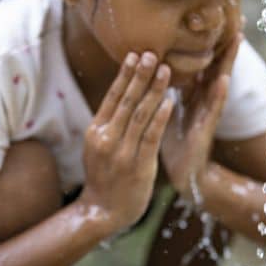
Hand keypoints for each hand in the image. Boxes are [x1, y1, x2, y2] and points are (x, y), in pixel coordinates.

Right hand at [79, 52, 172, 229]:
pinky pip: (151, 137)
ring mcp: (123, 152)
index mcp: (96, 130)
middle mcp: (107, 138)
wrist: (103, 212)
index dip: (125, 74)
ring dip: (154, 90)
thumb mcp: (97, 145)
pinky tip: (169, 102)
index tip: (135, 54)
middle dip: (141, 75)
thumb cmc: (104, 175)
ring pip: (141, 115)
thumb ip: (109, 122)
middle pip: (127, 100)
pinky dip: (160, 118)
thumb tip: (122, 92)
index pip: (113, 96)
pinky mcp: (139, 165)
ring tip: (165, 70)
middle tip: (152, 53)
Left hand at [160, 33, 242, 201]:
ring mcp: (208, 113)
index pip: (206, 62)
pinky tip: (223, 80)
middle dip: (227, 44)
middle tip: (239, 19)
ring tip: (236, 40)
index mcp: (196, 93)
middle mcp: (205, 99)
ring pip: (220, 81)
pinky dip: (218, 94)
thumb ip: (170, 87)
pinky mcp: (205, 129)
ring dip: (228, 61)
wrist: (180, 174)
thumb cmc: (174, 140)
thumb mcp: (171, 107)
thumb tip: (159, 62)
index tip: (220, 17)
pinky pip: (213, 109)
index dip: (212, 41)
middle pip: (218, 65)